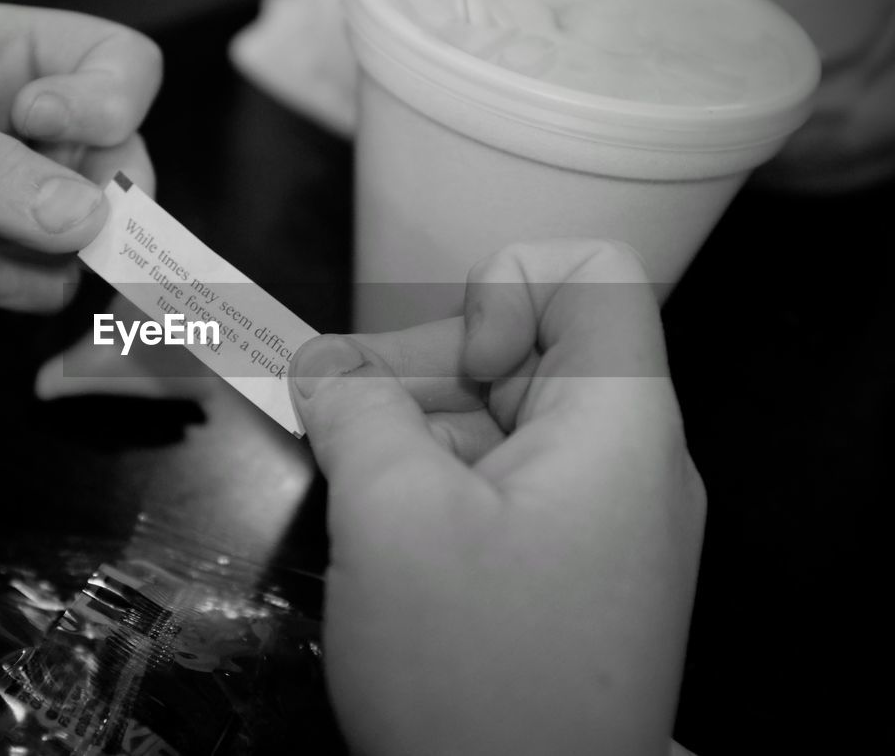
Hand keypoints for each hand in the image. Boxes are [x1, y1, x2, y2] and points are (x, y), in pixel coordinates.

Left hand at [0, 1, 160, 323]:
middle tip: (58, 225)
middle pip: (122, 155)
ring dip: (66, 252)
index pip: (111, 62)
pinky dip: (35, 291)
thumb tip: (88, 220)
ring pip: (96, 231)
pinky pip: (49, 284)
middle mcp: (8, 127)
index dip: (109, 99)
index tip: (42, 126)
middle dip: (106, 194)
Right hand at [290, 241, 704, 755]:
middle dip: (421, 360)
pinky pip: (501, 485)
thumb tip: (321, 364)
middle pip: (528, 348)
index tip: (446, 365)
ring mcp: (599, 521)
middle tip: (329, 403)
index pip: (592, 275)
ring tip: (339, 458)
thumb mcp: (393, 517)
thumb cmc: (473, 671)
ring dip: (414, 421)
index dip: (504, 285)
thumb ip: (355, 409)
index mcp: (618, 425)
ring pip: (503, 419)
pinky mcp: (568, 569)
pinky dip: (434, 478)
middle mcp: (626, 461)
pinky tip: (375, 510)